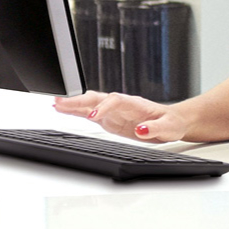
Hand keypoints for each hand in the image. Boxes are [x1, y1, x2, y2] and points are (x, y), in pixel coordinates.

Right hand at [53, 91, 187, 142]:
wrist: (173, 121)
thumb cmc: (172, 122)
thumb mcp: (169, 127)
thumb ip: (155, 128)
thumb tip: (141, 130)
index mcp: (135, 104)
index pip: (116, 100)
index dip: (104, 107)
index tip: (93, 115)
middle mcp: (121, 104)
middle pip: (98, 98)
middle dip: (80, 100)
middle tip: (61, 103)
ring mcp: (114, 111)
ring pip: (91, 104)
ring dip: (74, 104)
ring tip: (56, 104)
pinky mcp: (110, 119)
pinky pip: (90, 113)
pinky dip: (77, 112)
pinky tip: (64, 110)